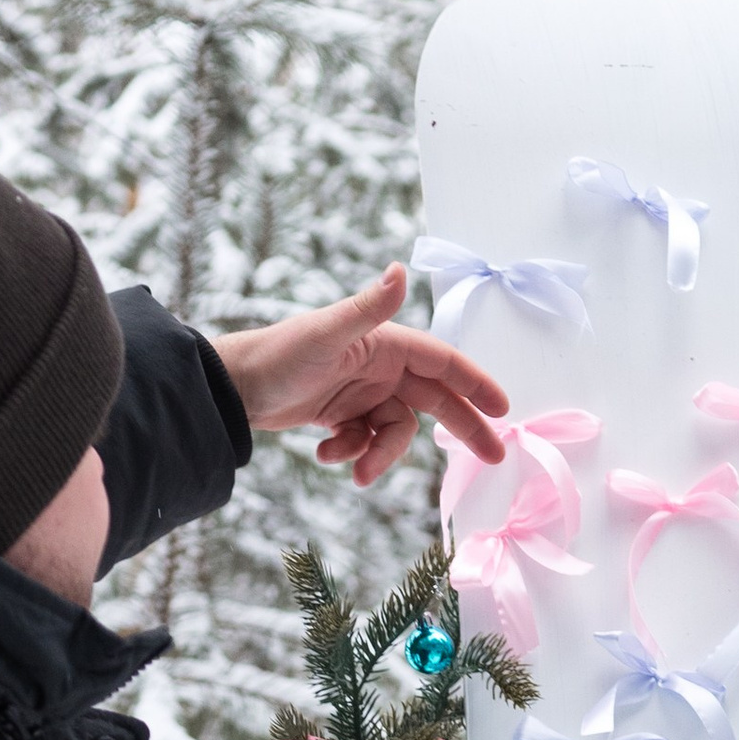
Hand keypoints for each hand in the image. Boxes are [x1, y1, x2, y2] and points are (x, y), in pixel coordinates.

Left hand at [210, 266, 508, 485]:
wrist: (235, 388)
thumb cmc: (279, 355)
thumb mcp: (326, 333)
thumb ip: (368, 308)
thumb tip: (400, 270)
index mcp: (386, 344)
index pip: (444, 362)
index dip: (475, 383)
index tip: (503, 410)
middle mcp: (382, 367)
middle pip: (437, 399)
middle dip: (462, 428)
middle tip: (493, 459)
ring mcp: (366, 394)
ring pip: (397, 432)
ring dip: (380, 455)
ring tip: (354, 469)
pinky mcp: (347, 417)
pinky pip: (368, 443)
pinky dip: (353, 454)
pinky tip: (326, 454)